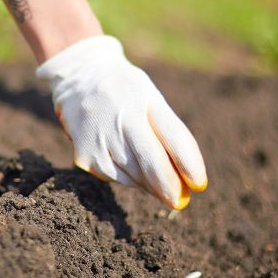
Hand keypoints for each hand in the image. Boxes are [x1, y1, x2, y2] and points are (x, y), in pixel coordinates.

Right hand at [36, 36, 206, 209]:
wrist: (79, 77)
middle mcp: (119, 121)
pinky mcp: (84, 157)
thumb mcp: (152, 97)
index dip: (190, 166)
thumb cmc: (126, 91)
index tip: (199, 184)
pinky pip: (116, 178)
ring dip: (150, 184)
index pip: (174, 139)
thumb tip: (186, 178)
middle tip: (180, 200)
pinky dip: (129, 178)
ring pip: (135, 177)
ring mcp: (99, 140)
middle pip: (152, 165)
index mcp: (142, 101)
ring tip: (155, 178)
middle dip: (169, 187)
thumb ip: (170, 133)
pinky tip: (130, 166)